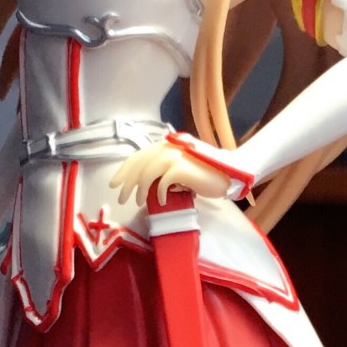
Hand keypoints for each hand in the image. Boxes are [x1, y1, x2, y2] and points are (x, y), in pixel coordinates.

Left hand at [109, 139, 233, 206]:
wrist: (231, 173)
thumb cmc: (207, 173)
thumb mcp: (181, 166)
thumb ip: (164, 168)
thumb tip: (143, 182)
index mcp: (167, 144)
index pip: (139, 156)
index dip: (124, 170)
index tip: (115, 184)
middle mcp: (170, 146)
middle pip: (139, 163)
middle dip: (126, 182)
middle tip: (120, 198)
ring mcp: (177, 155)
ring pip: (147, 171)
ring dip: (139, 189)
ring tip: (137, 202)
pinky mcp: (183, 167)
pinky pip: (163, 181)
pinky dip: (157, 192)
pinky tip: (159, 201)